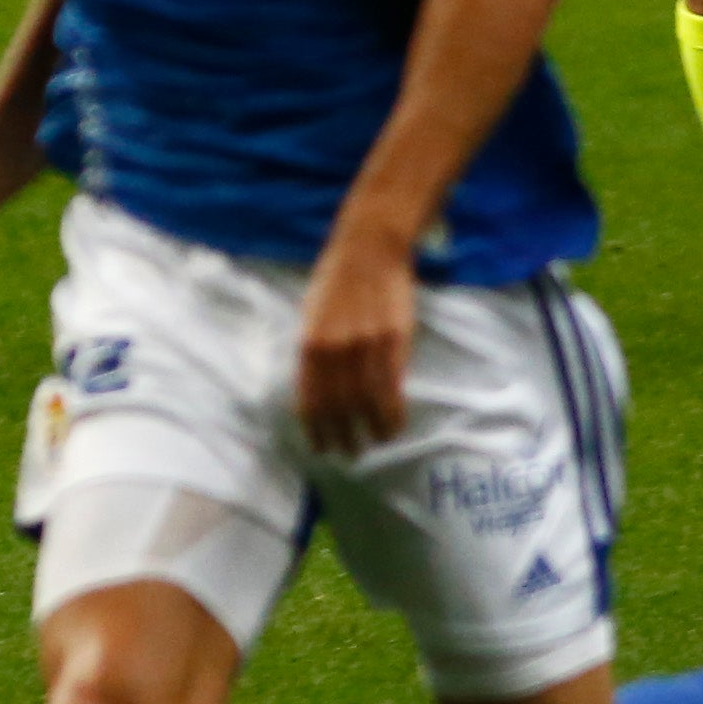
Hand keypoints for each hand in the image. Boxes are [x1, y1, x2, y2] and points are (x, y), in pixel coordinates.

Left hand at [293, 232, 417, 455]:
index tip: (322, 449)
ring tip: (375, 443)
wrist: (369, 249)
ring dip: (371, 431)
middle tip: (349, 453)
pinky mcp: (393, 342)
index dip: (316, 431)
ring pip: (367, 404)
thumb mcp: (311, 318)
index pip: (310, 401)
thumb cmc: (336, 281)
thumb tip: (317, 393)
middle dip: (343, 438)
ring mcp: (365, 347)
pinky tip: (393, 426)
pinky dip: (393, 414)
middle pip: (338, 409)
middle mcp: (335, 350)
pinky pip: (392, 389)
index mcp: (309, 344)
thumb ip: (314, 355)